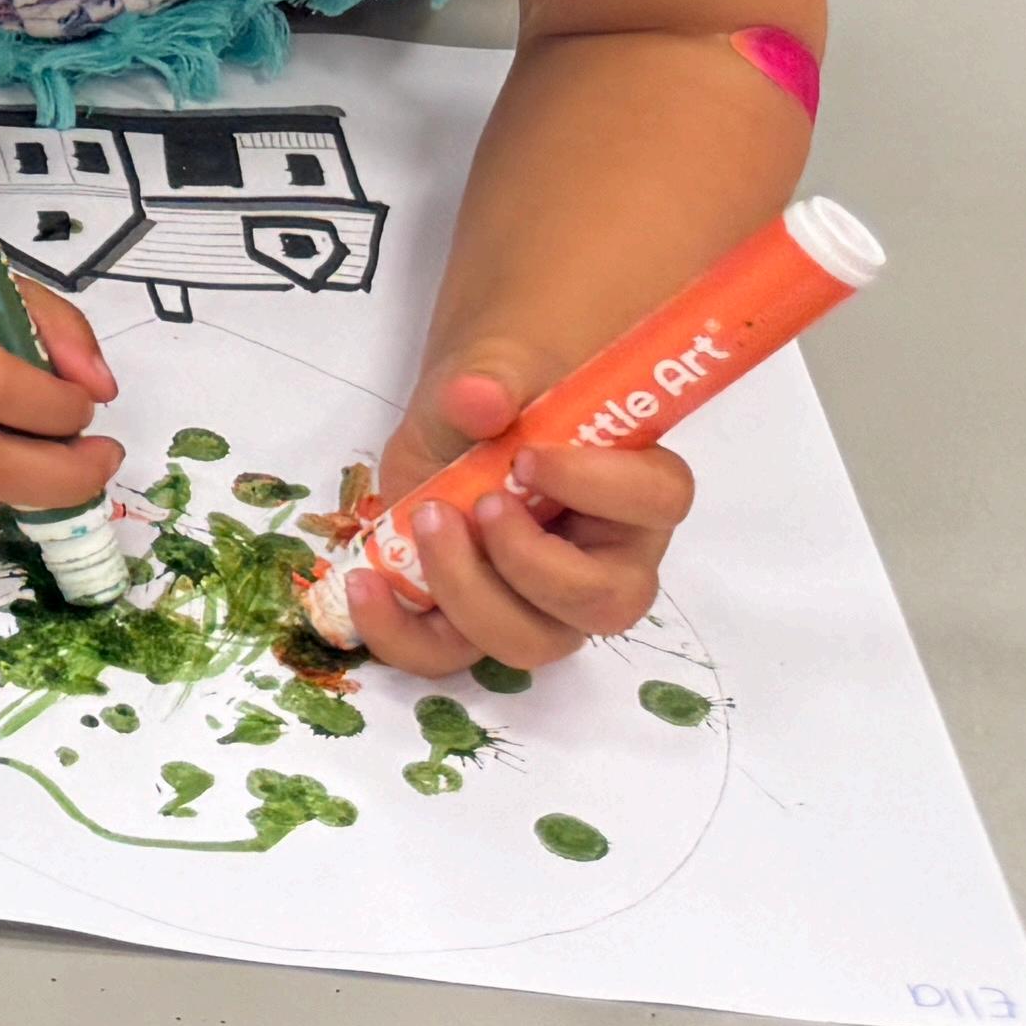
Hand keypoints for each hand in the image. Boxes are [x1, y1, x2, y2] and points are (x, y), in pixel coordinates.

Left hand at [323, 360, 693, 672]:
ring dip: (468, 591)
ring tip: (425, 519)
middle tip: (479, 503)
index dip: (599, 484)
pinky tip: (367, 584)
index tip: (528, 454)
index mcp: (636, 490)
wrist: (458, 423)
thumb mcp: (494, 370)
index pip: (659, 501)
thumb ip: (490, 378)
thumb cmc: (501, 398)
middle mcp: (607, 560)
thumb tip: (479, 397)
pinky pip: (451, 656)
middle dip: (533, 562)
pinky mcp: (477, 619)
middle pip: (607, 602)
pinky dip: (402, 632)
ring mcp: (544, 603)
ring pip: (531, 640)